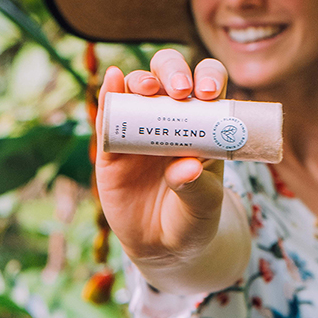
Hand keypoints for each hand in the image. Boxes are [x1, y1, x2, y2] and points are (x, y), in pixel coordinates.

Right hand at [95, 49, 228, 264]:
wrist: (163, 245)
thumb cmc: (193, 216)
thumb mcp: (204, 205)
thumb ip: (196, 187)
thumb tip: (186, 168)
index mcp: (203, 121)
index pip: (208, 84)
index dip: (209, 77)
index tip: (208, 93)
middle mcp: (171, 115)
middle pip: (170, 74)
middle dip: (173, 72)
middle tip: (179, 91)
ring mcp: (141, 125)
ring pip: (138, 86)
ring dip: (141, 80)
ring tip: (147, 89)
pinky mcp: (114, 144)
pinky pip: (109, 114)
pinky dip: (109, 94)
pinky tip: (112, 80)